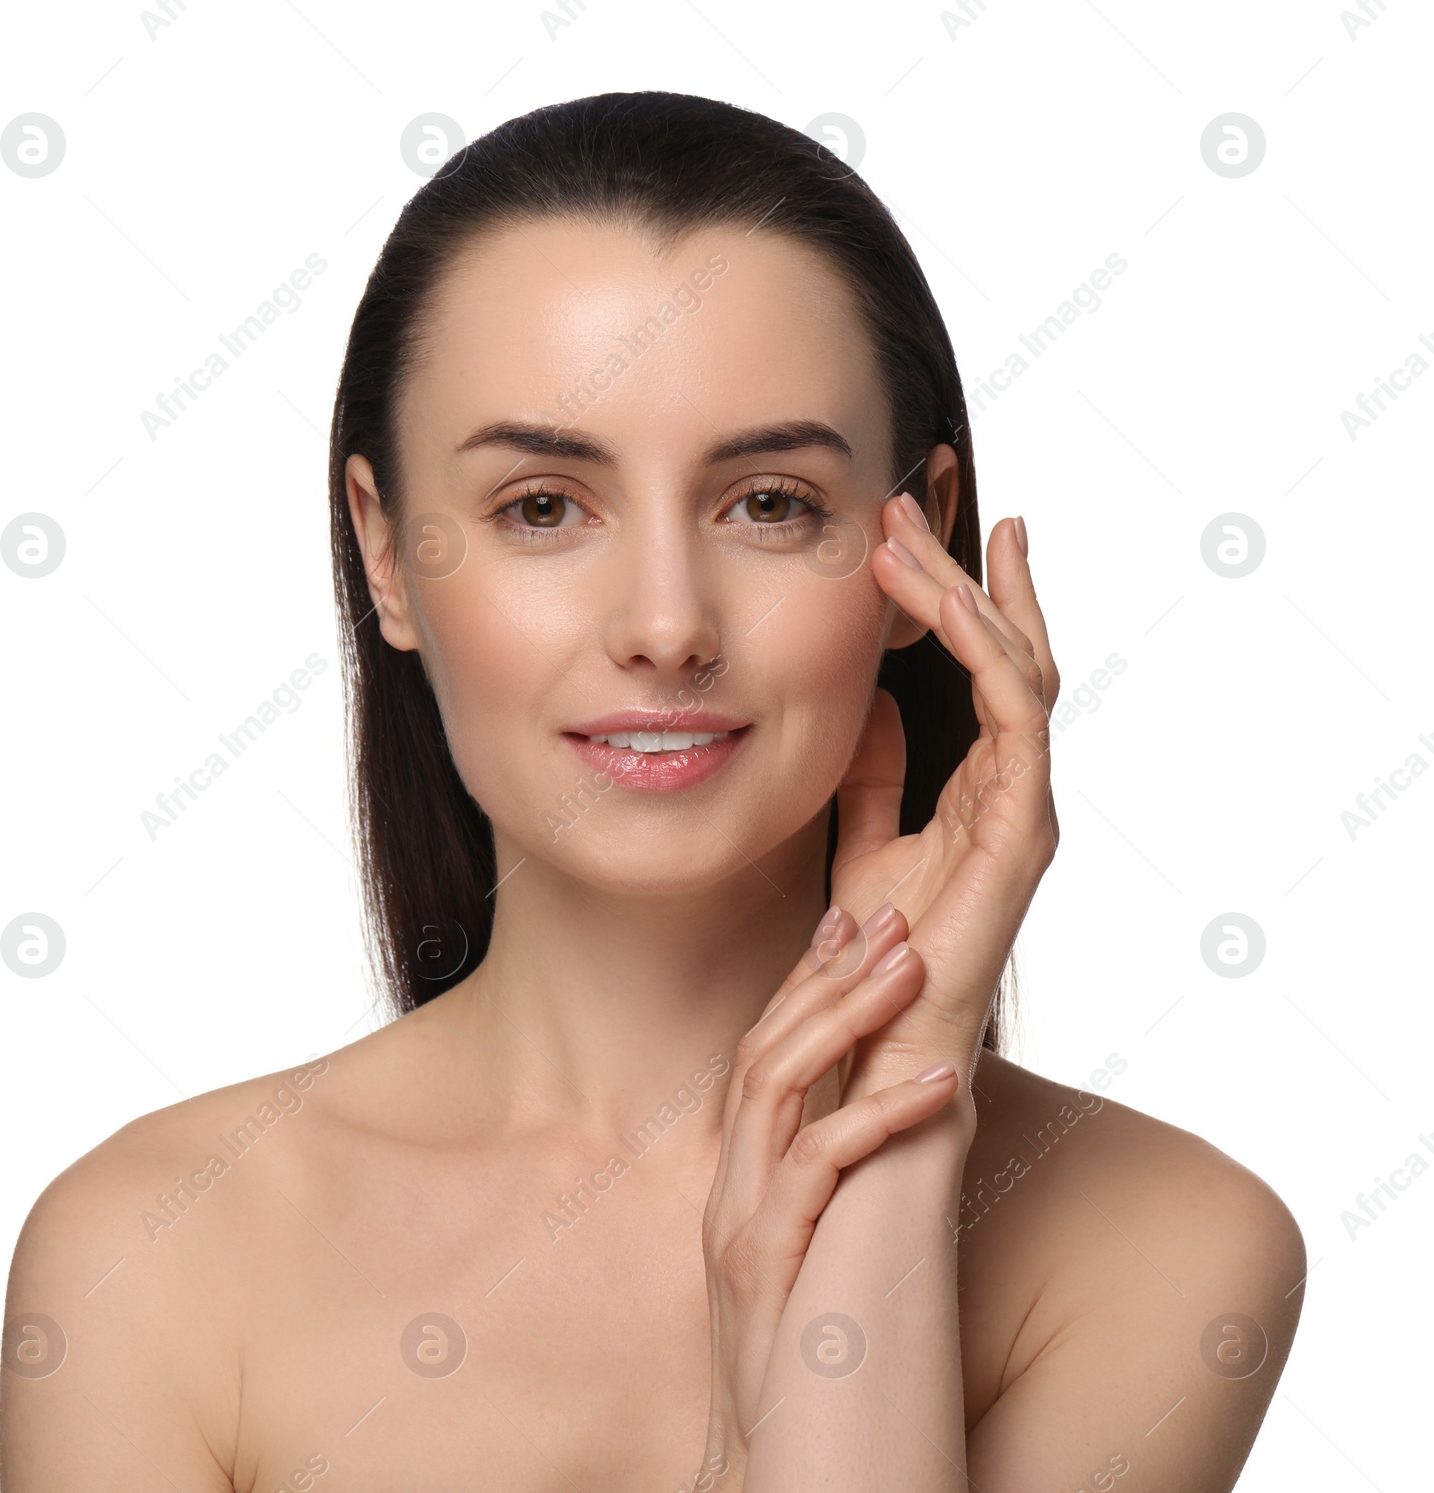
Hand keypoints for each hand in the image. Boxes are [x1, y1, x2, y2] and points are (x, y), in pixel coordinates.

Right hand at [697, 905, 959, 1489]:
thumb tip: (898, 1133)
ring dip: (842, 1016)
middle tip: (888, 915)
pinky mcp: (768, 1276)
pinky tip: (938, 1085)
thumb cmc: (829, 1393)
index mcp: (744, 1192)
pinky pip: (813, 1170)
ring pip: (769, 1086)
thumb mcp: (829, 1274)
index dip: (806, 984)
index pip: (765, 1061)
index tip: (855, 921)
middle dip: (824, 975)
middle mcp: (730, 1201)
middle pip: (760, 1052)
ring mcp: (742, 1234)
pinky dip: (874, 1116)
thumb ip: (841, 1200)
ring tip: (912, 965)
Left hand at [831, 497, 1060, 1117]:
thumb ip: (876, 777)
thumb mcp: (863, 840)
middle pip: (1007, 654)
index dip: (957, 599)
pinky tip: (948, 606)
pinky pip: (1015, 719)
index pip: (984, 672)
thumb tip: (875, 705)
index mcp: (981, 788)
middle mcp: (1013, 789)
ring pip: (1016, 670)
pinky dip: (987, 654)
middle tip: (913, 503)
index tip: (910, 536)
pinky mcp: (1021, 832)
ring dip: (966, 595)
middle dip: (963, 574)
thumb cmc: (874, 958)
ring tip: (910, 537)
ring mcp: (1025, 807)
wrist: (880, 1039)